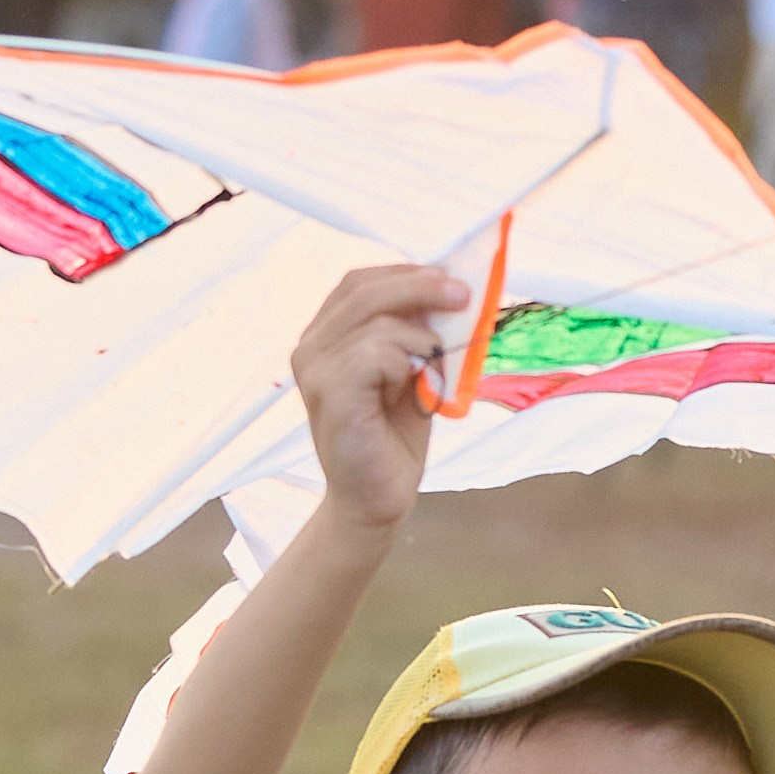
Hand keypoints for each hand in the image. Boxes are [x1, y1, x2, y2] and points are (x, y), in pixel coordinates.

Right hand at [291, 262, 468, 536]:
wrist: (377, 500)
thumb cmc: (393, 437)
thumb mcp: (412, 370)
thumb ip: (418, 332)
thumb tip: (451, 290)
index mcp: (326, 336)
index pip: (360, 282)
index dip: (407, 273)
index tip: (452, 279)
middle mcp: (311, 347)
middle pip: (364, 289)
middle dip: (421, 286)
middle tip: (464, 296)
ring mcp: (313, 369)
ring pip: (375, 320)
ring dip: (420, 338)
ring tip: (436, 370)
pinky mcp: (328, 393)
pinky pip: (375, 352)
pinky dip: (407, 362)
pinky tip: (416, 388)